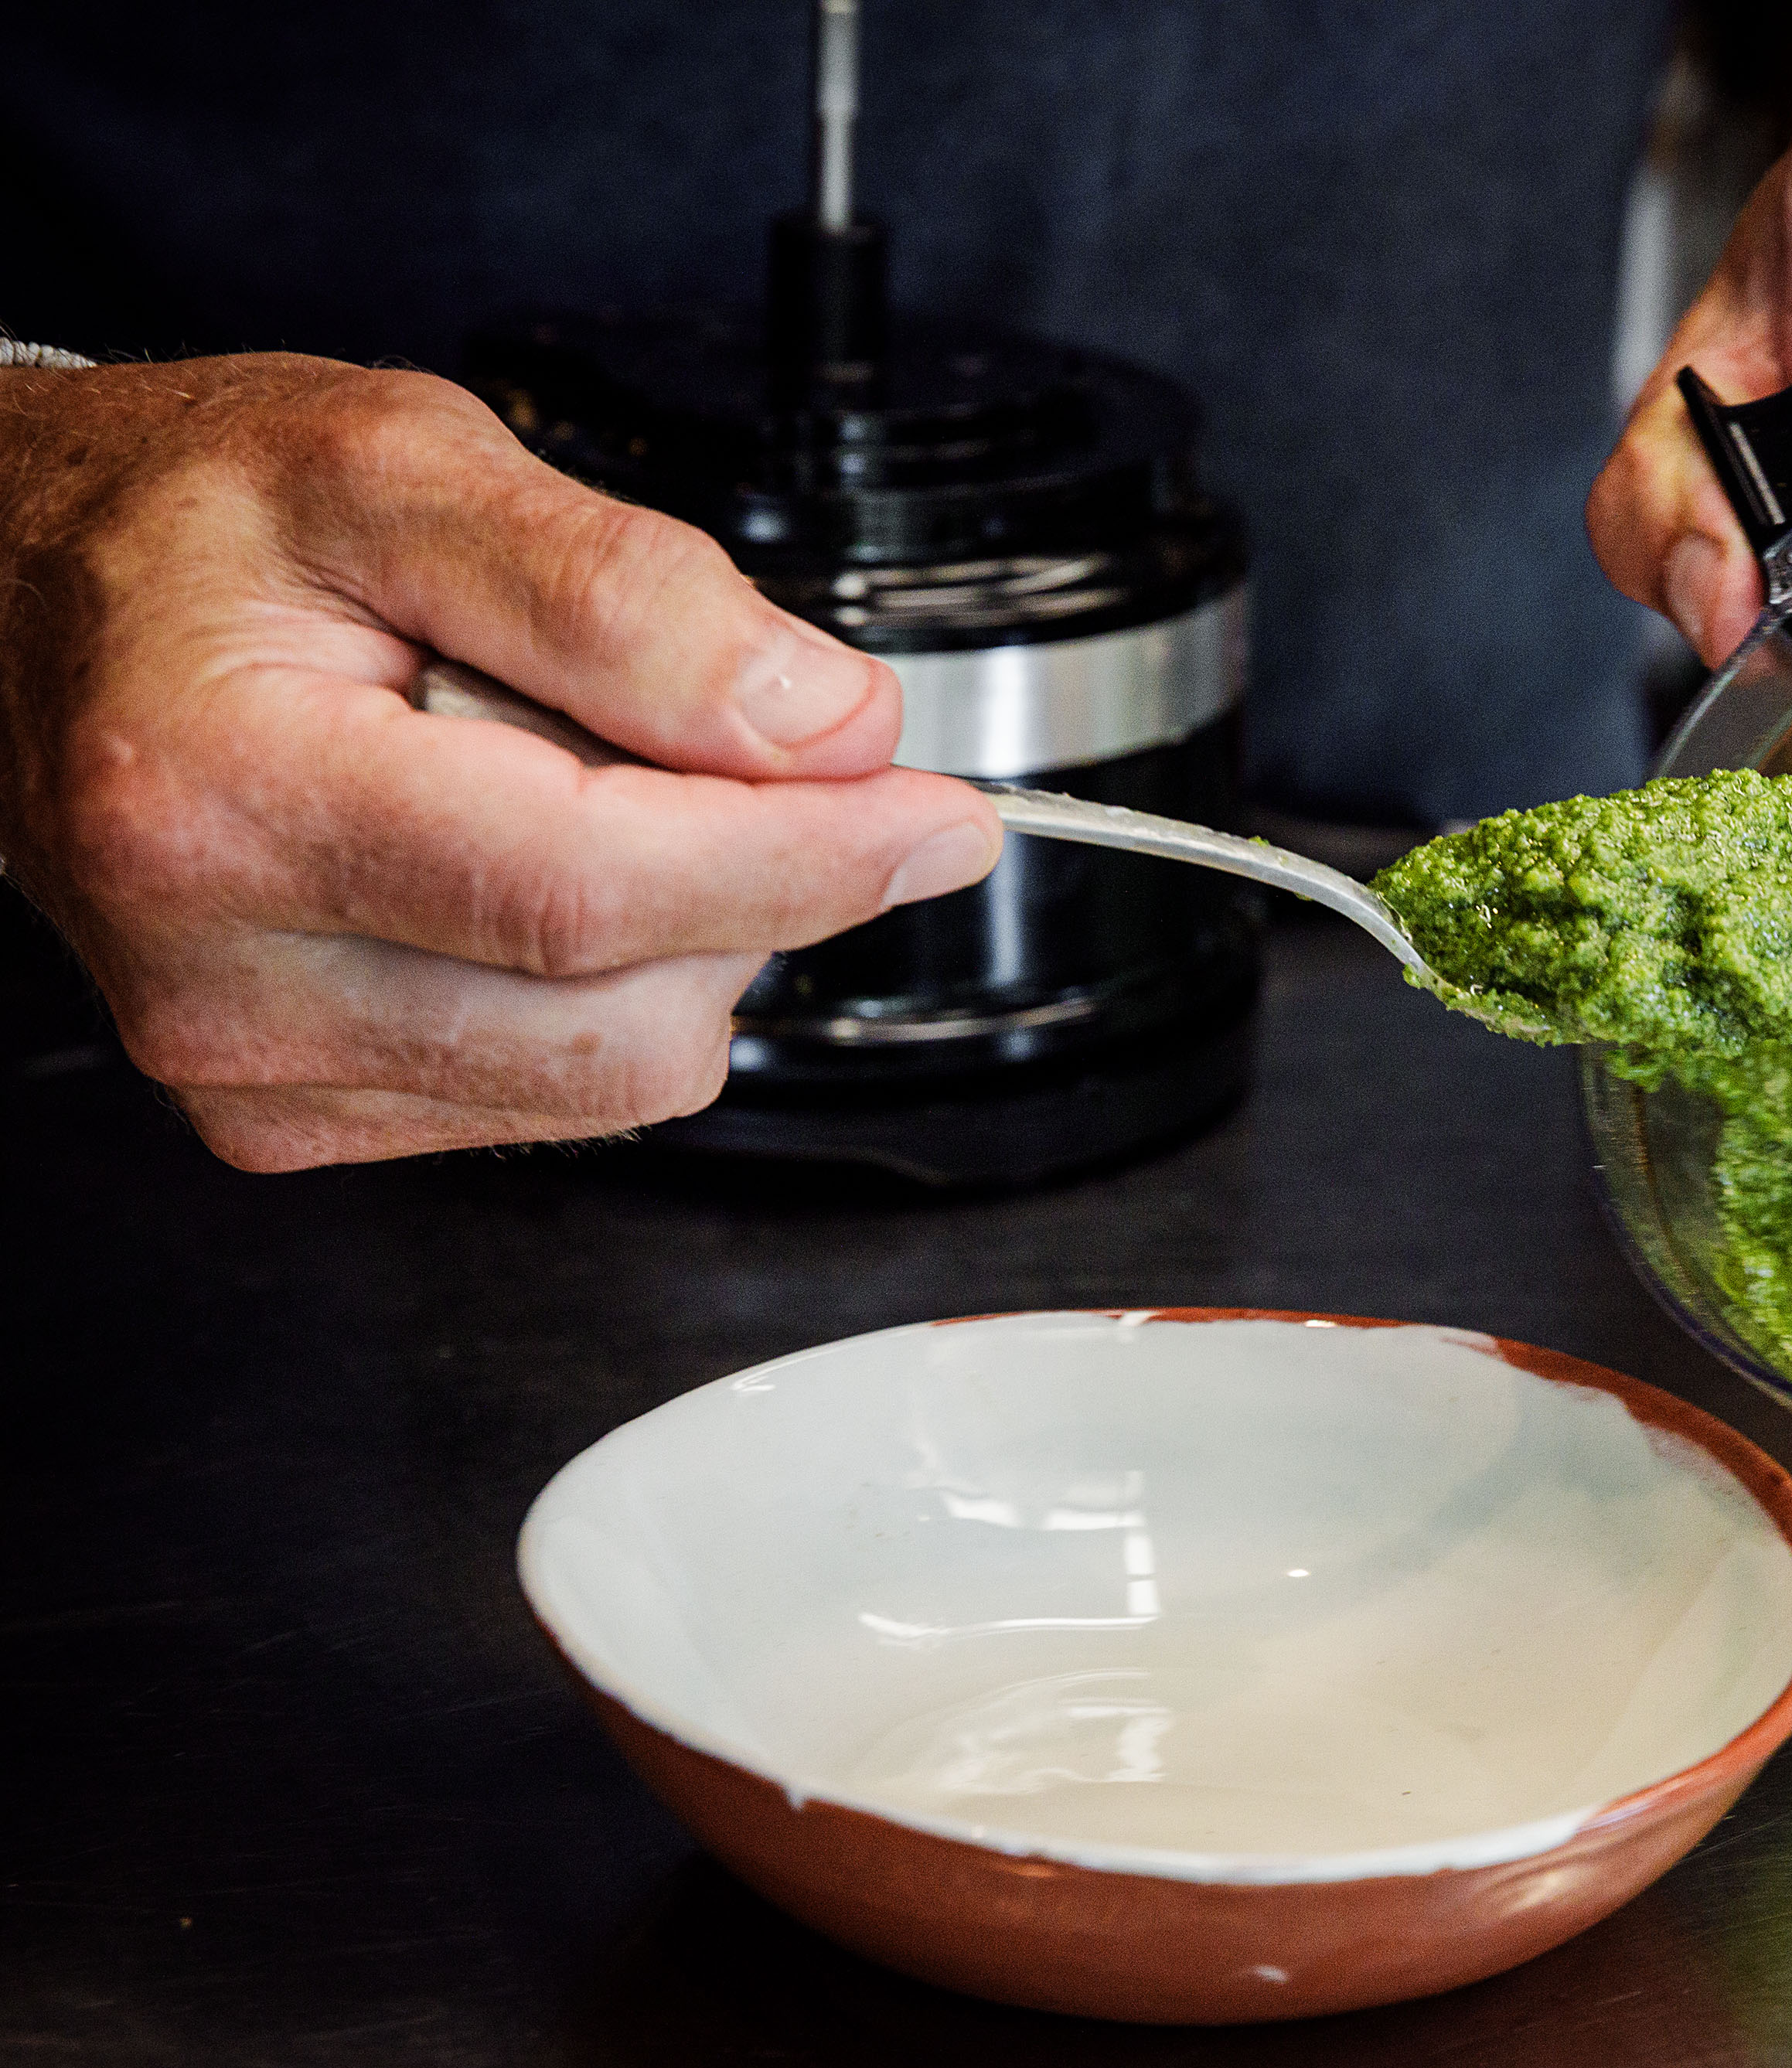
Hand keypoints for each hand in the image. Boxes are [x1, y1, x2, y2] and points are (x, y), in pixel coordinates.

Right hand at [0, 355, 1000, 1170]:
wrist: (21, 607)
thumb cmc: (188, 528)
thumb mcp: (403, 465)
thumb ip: (629, 594)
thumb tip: (828, 726)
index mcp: (225, 796)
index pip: (596, 892)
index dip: (806, 857)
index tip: (941, 815)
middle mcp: (225, 974)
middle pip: (631, 1011)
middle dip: (747, 878)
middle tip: (698, 734)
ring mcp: (257, 1069)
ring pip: (621, 1075)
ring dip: (680, 934)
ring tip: (561, 782)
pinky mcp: (298, 1119)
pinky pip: (564, 1095)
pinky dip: (608, 984)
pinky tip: (519, 865)